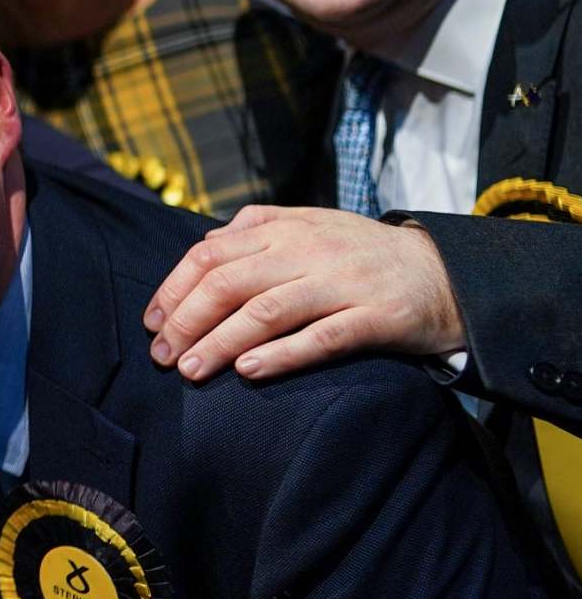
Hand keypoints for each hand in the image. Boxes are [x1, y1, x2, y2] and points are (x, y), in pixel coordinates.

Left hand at [142, 206, 465, 381]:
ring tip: (190, 370)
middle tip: (163, 355)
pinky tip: (248, 371)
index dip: (174, 289)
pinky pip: (322, 337)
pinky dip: (281, 355)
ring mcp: (343, 283)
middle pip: (230, 282)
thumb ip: (257, 228)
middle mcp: (310, 250)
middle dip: (187, 321)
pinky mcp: (376, 316)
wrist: (447, 272)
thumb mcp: (311, 226)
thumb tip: (202, 244)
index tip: (152, 323)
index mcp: (286, 229)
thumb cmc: (363, 254)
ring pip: (267, 311)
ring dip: (220, 342)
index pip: (210, 254)